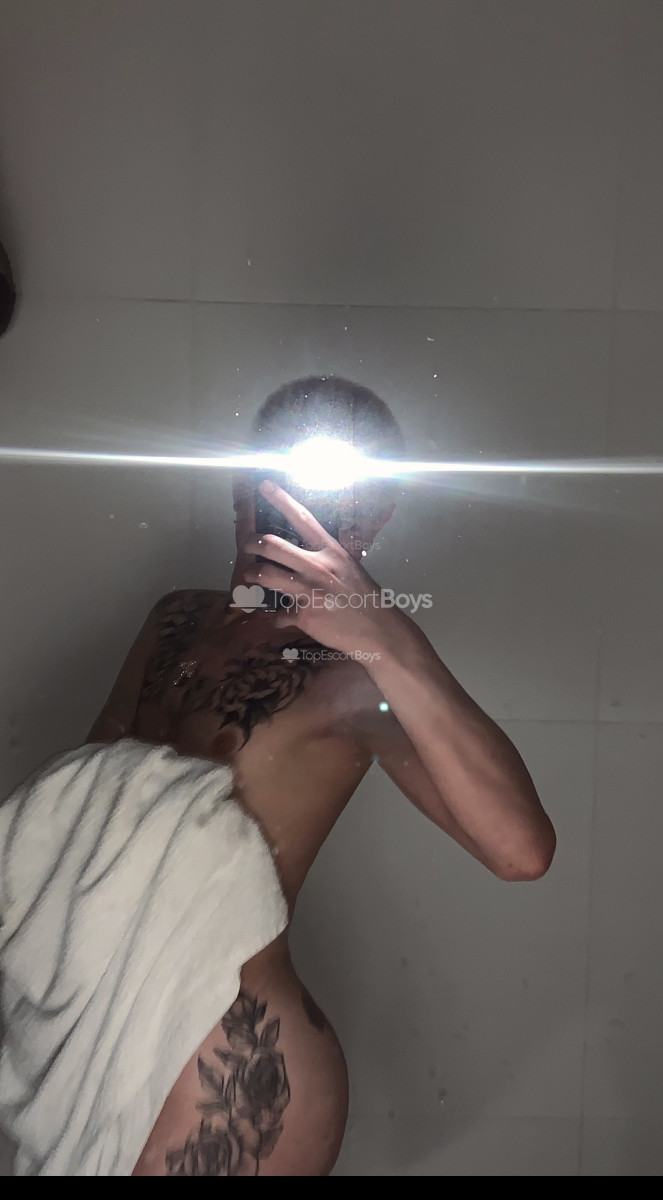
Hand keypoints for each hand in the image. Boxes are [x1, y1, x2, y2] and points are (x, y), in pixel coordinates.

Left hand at [242, 480, 400, 654]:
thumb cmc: (363, 596)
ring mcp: (309, 590)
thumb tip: (301, 558)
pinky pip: (279, 614)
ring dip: (251, 575)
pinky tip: (280, 619)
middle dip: (252, 543)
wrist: (377, 629)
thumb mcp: (347, 568)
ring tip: (249, 577)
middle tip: (246, 545)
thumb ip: (324, 560)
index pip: (303, 518)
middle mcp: (318, 566)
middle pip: (272, 545)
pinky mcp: (304, 614)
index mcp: (330, 551)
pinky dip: (278, 618)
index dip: (281, 499)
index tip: (264, 484)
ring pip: (265, 574)